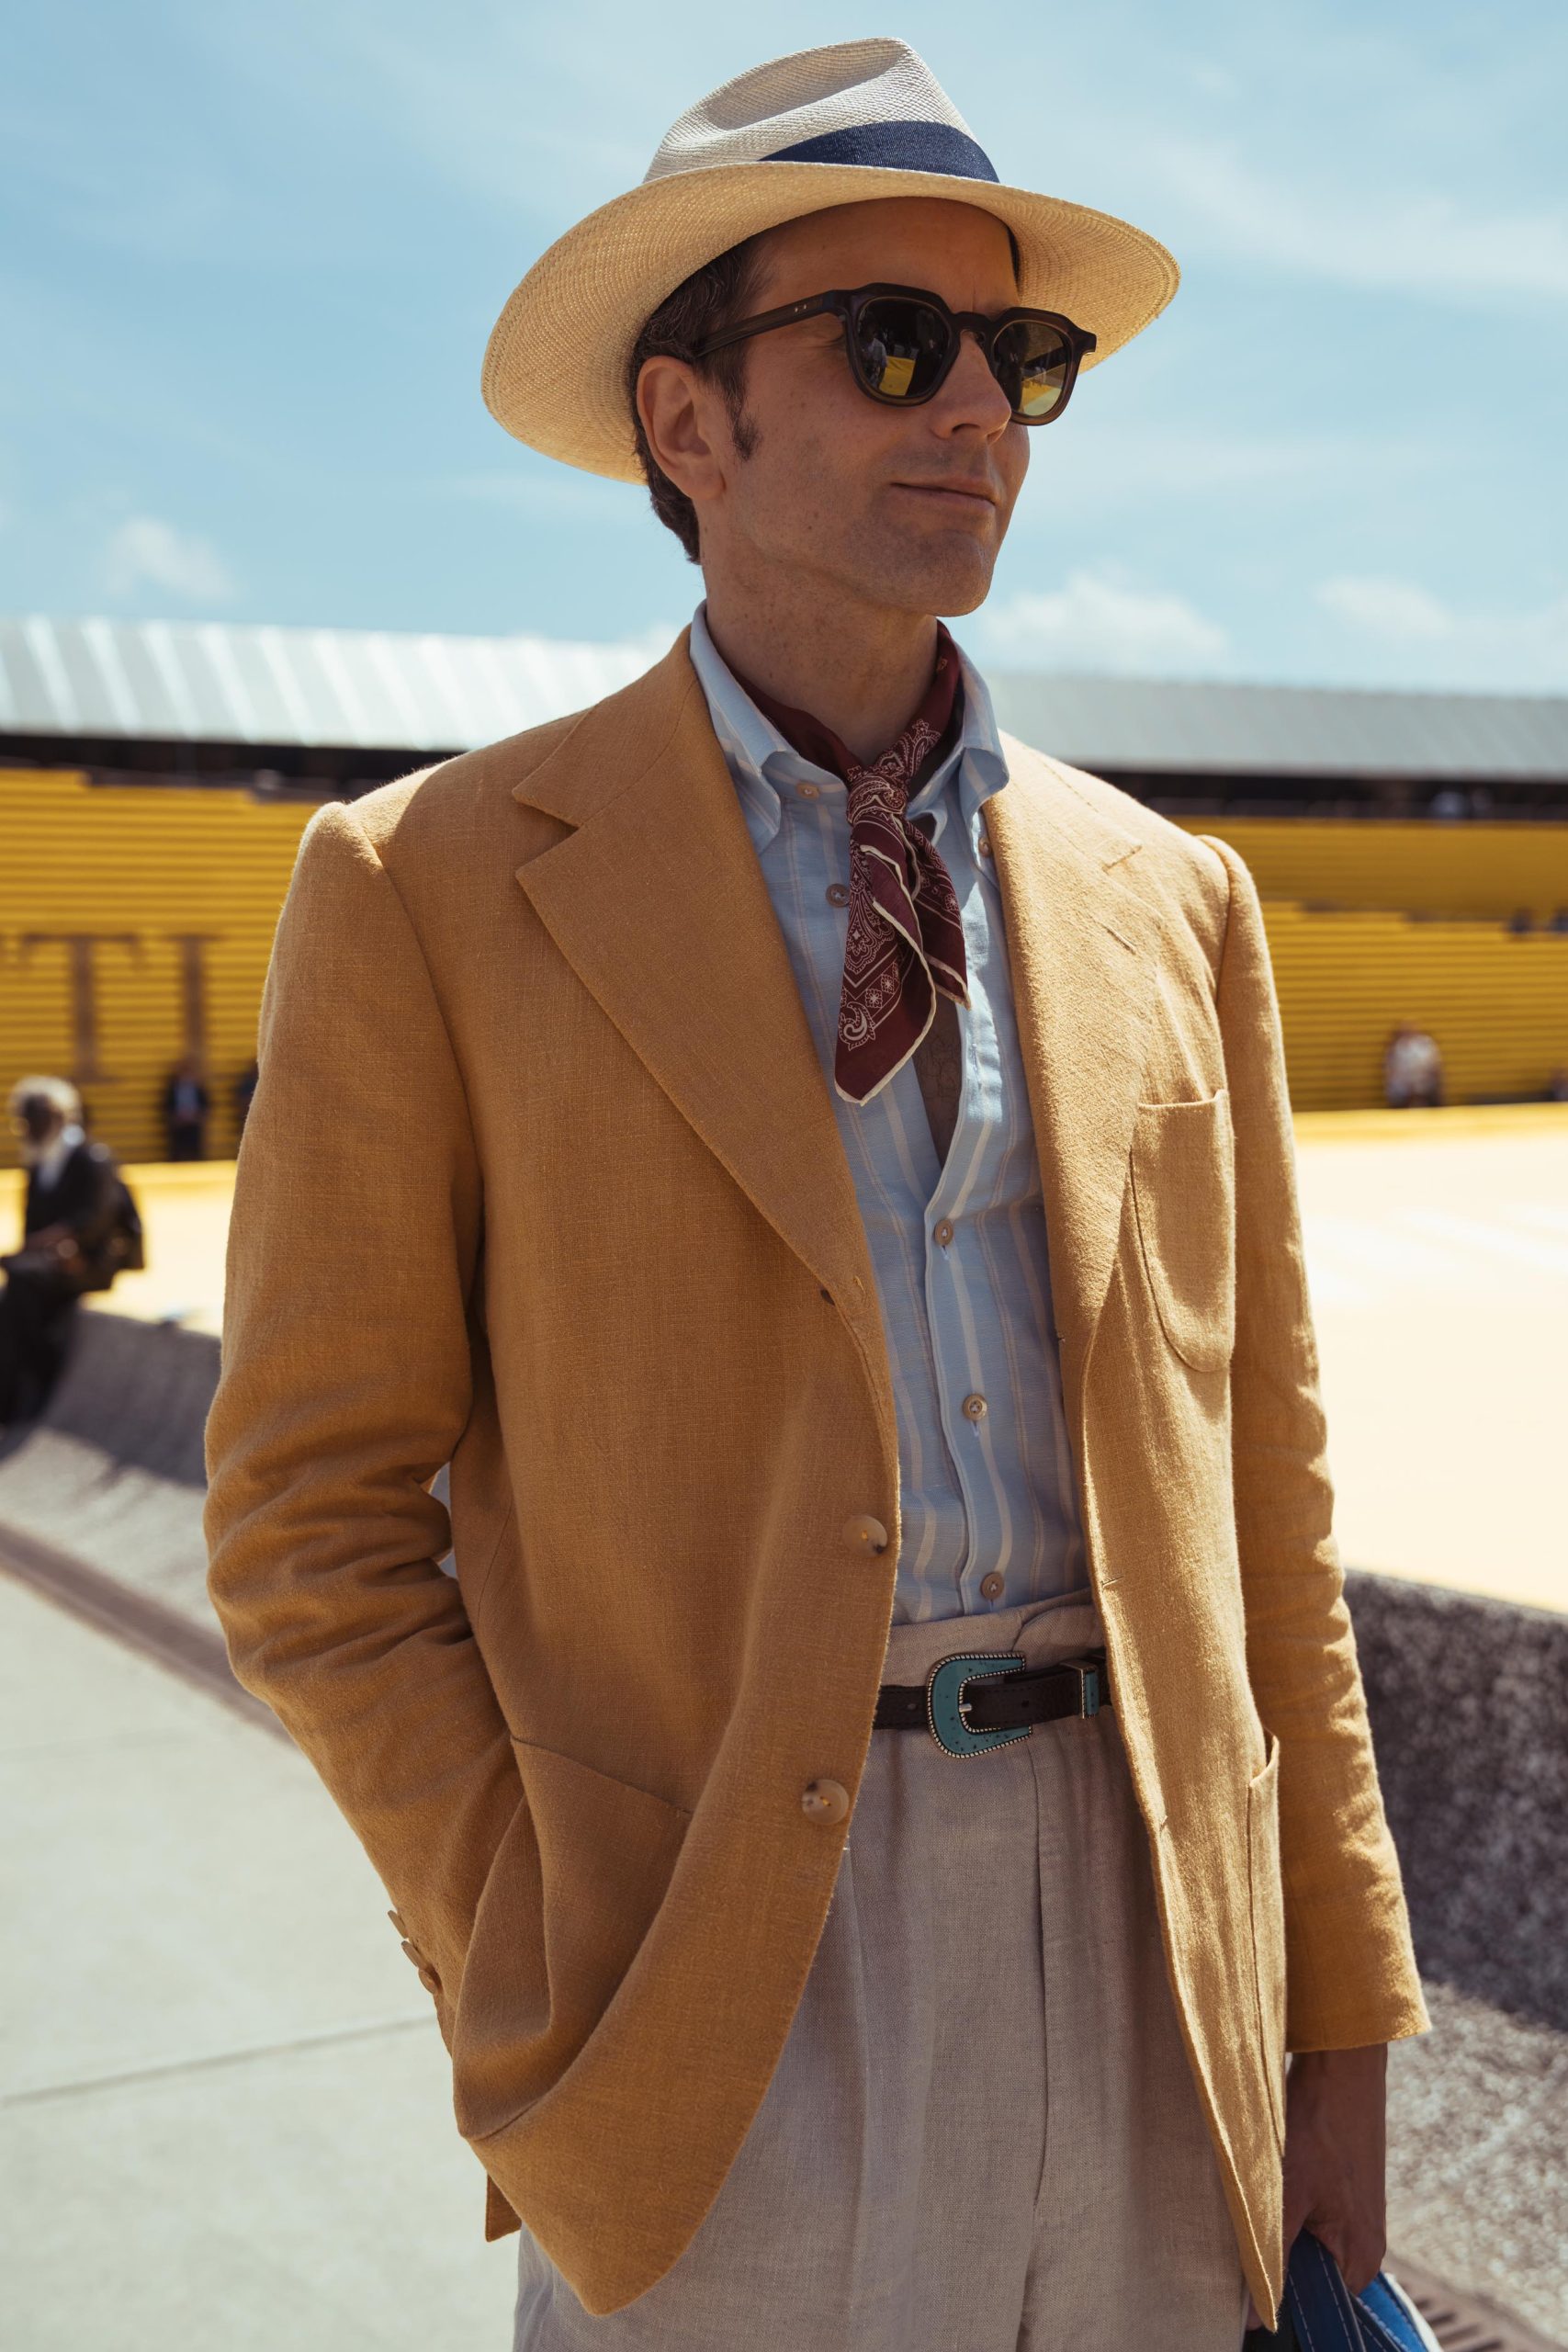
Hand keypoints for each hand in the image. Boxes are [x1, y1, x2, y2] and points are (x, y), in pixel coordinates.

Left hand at [1248, 2044, 1387, 2326]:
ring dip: (1281, 2231)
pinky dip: (1289, 2208)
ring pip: (1307, 2243)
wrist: (1341, 2063)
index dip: (1280, 2299)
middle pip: (1311, 2275)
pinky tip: (1272, 2184)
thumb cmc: (1320, 2125)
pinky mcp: (1345, 2192)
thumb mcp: (1289, 2195)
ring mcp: (1357, 2216)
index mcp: (1361, 2258)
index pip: (1316, 2305)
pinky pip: (1312, 2217)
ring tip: (1261, 2203)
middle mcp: (1365, 2244)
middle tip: (1244, 2238)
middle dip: (1279, 2262)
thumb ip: (1273, 2257)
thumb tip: (1255, 2318)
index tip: (1243, 2287)